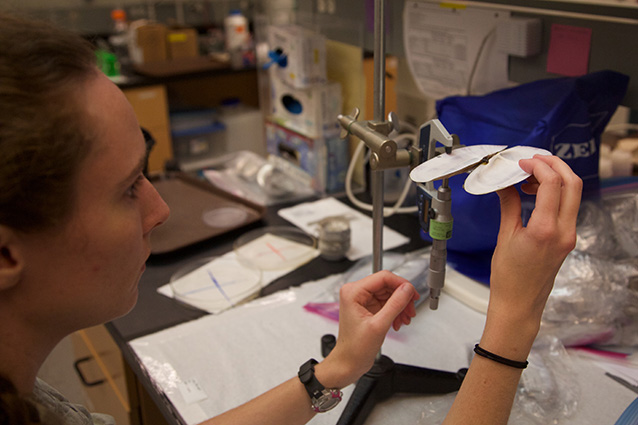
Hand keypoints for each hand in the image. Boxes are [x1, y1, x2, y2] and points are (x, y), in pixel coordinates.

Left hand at [317, 270, 418, 387]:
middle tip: (411, 309)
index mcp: (353, 292)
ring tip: (406, 319)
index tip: (412, 293)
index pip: (383, 277)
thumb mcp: (379, 325)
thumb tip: (407, 289)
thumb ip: (395, 304)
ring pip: (389, 294)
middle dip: (402, 298)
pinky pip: (387, 303)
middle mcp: (356, 292)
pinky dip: (396, 311)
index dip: (401, 284)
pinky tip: (399, 322)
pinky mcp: (368, 307)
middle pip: (387, 285)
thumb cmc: (355, 348)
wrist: (349, 363)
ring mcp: (362, 300)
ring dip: (400, 306)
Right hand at [489, 155, 581, 326]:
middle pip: (572, 184)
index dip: (538, 167)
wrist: (519, 303)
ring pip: (573, 194)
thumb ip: (509, 205)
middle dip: (555, 165)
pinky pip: (567, 207)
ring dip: (556, 178)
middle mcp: (564, 231)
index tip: (522, 163)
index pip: (552, 184)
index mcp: (545, 230)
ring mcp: (569, 235)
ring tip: (530, 176)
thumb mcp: (505, 236)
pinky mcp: (567, 239)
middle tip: (534, 159)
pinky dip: (555, 193)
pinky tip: (535, 192)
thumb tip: (504, 184)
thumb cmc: (509, 277)